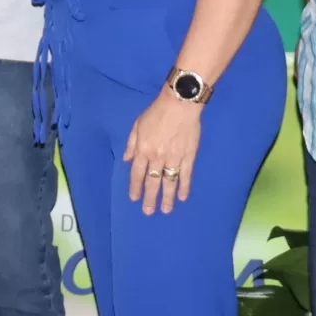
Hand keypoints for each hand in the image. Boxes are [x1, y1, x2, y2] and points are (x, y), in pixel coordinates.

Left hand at [123, 92, 202, 215]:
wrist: (180, 104)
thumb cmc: (157, 112)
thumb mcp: (138, 125)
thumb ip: (131, 144)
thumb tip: (126, 159)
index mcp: (143, 149)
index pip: (137, 173)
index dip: (136, 187)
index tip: (135, 199)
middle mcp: (157, 157)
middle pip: (152, 181)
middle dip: (150, 198)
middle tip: (149, 212)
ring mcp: (174, 158)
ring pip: (169, 182)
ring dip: (167, 197)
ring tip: (166, 210)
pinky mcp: (188, 156)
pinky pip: (186, 175)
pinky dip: (185, 187)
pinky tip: (183, 197)